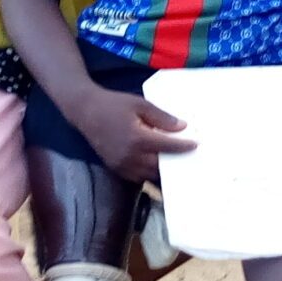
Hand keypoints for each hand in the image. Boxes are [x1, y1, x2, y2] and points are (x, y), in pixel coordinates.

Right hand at [75, 89, 195, 183]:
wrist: (85, 111)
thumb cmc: (113, 104)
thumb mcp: (140, 104)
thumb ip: (162, 117)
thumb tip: (182, 127)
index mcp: (137, 138)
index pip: (167, 147)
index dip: (183, 147)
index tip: (195, 145)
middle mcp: (130, 156)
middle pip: (160, 166)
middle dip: (175, 162)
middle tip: (189, 158)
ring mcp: (121, 165)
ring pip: (149, 174)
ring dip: (162, 170)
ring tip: (175, 164)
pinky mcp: (115, 168)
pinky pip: (137, 176)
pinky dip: (148, 172)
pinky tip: (156, 165)